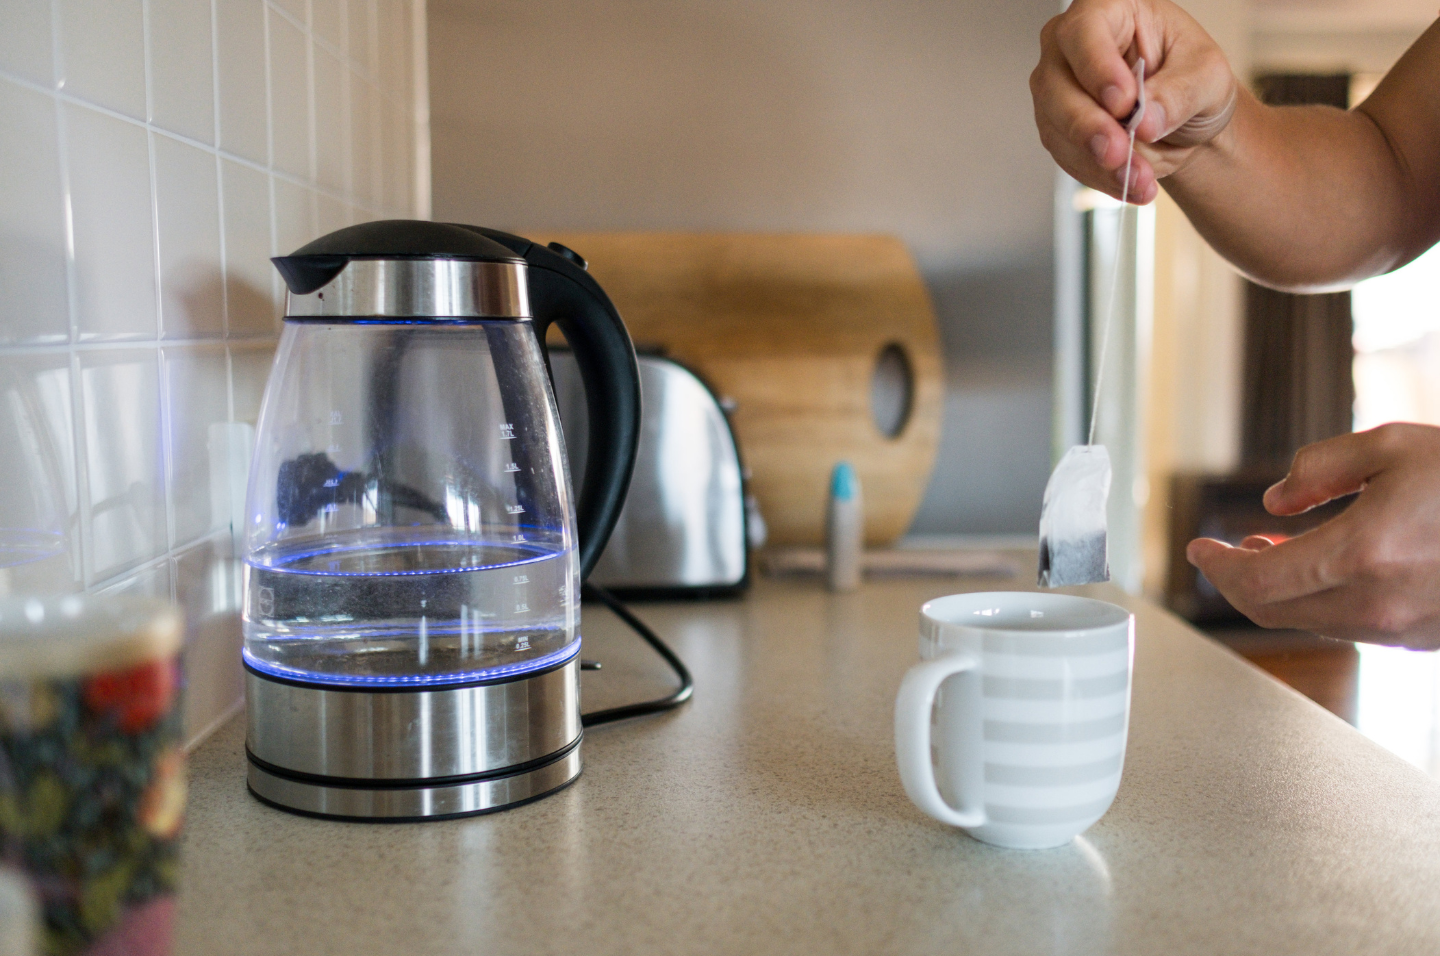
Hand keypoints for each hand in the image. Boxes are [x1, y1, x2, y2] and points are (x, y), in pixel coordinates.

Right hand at [1030, 0, 1239, 203]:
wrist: (1185, 119)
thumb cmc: (1192, 77)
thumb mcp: (1208, 76)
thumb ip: (1180, 92)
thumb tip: (1147, 120)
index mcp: (1108, 9)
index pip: (1085, 31)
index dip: (1098, 67)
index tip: (1123, 102)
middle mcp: (1069, 46)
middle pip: (1056, 84)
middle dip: (1089, 126)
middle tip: (1120, 152)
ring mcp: (1056, 89)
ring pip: (1057, 127)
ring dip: (1097, 161)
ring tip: (1140, 179)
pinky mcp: (1057, 129)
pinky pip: (1068, 157)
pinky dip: (1099, 176)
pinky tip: (1130, 183)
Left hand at [1187, 424, 1439, 648]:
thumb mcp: (1393, 446)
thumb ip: (1321, 468)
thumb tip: (1274, 501)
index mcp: (1361, 552)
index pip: (1256, 581)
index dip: (1217, 568)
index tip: (1199, 550)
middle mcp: (1378, 602)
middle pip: (1272, 610)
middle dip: (1238, 580)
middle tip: (1232, 551)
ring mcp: (1403, 628)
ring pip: (1311, 622)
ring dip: (1281, 592)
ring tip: (1276, 551)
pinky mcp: (1424, 638)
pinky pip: (1352, 628)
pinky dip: (1322, 602)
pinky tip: (1327, 571)